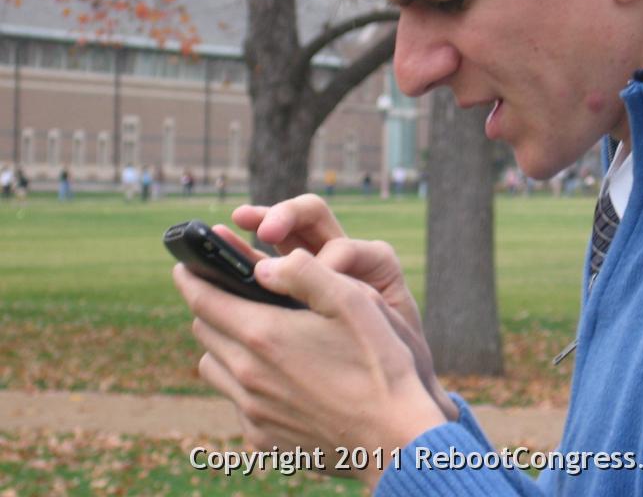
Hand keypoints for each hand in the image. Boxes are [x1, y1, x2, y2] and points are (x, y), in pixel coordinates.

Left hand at [173, 250, 446, 488]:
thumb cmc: (381, 363)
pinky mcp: (263, 438)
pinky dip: (243, 384)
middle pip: (204, 332)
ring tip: (250, 336)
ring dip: (223, 346)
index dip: (192, 277)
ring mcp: (253, 411)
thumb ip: (306, 273)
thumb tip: (263, 265)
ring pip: (214, 367)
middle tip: (227, 294)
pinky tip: (276, 377)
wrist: (395, 437)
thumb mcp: (354, 300)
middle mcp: (248, 376)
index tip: (185, 265)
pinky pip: (236, 402)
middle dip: (210, 308)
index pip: (204, 300)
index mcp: (264, 335)